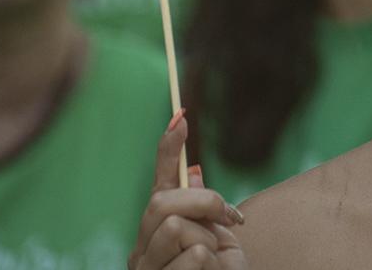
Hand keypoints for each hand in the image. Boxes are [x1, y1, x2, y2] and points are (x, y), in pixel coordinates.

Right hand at [130, 112, 249, 269]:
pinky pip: (194, 255)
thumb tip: (192, 170)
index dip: (167, 150)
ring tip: (214, 264)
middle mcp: (143, 250)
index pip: (158, 186)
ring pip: (176, 228)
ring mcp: (145, 269)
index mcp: (157, 235)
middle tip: (228, 220)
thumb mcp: (221, 245)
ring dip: (208, 241)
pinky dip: (213, 264)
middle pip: (161, 202)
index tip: (181, 117)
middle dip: (203, 203)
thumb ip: (204, 214)